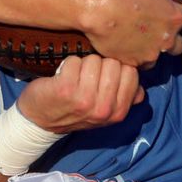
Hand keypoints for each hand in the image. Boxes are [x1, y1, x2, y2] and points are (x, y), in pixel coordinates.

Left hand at [16, 55, 143, 133]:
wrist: (40, 121)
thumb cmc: (74, 110)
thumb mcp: (104, 112)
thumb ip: (124, 99)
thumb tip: (141, 90)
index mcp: (118, 113)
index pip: (131, 73)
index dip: (118, 68)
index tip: (104, 76)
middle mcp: (103, 109)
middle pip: (113, 64)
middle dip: (100, 65)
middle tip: (87, 78)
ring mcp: (84, 99)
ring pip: (94, 60)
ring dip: (83, 64)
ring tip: (75, 78)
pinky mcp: (65, 88)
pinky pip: (74, 61)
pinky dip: (67, 64)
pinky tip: (63, 77)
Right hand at [81, 0, 181, 68]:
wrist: (98, 8)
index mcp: (174, 17)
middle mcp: (166, 40)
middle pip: (179, 46)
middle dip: (172, 39)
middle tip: (158, 30)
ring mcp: (149, 54)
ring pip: (156, 57)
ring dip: (151, 50)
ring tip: (137, 42)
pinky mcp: (132, 63)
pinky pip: (136, 64)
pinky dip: (132, 57)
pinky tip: (123, 48)